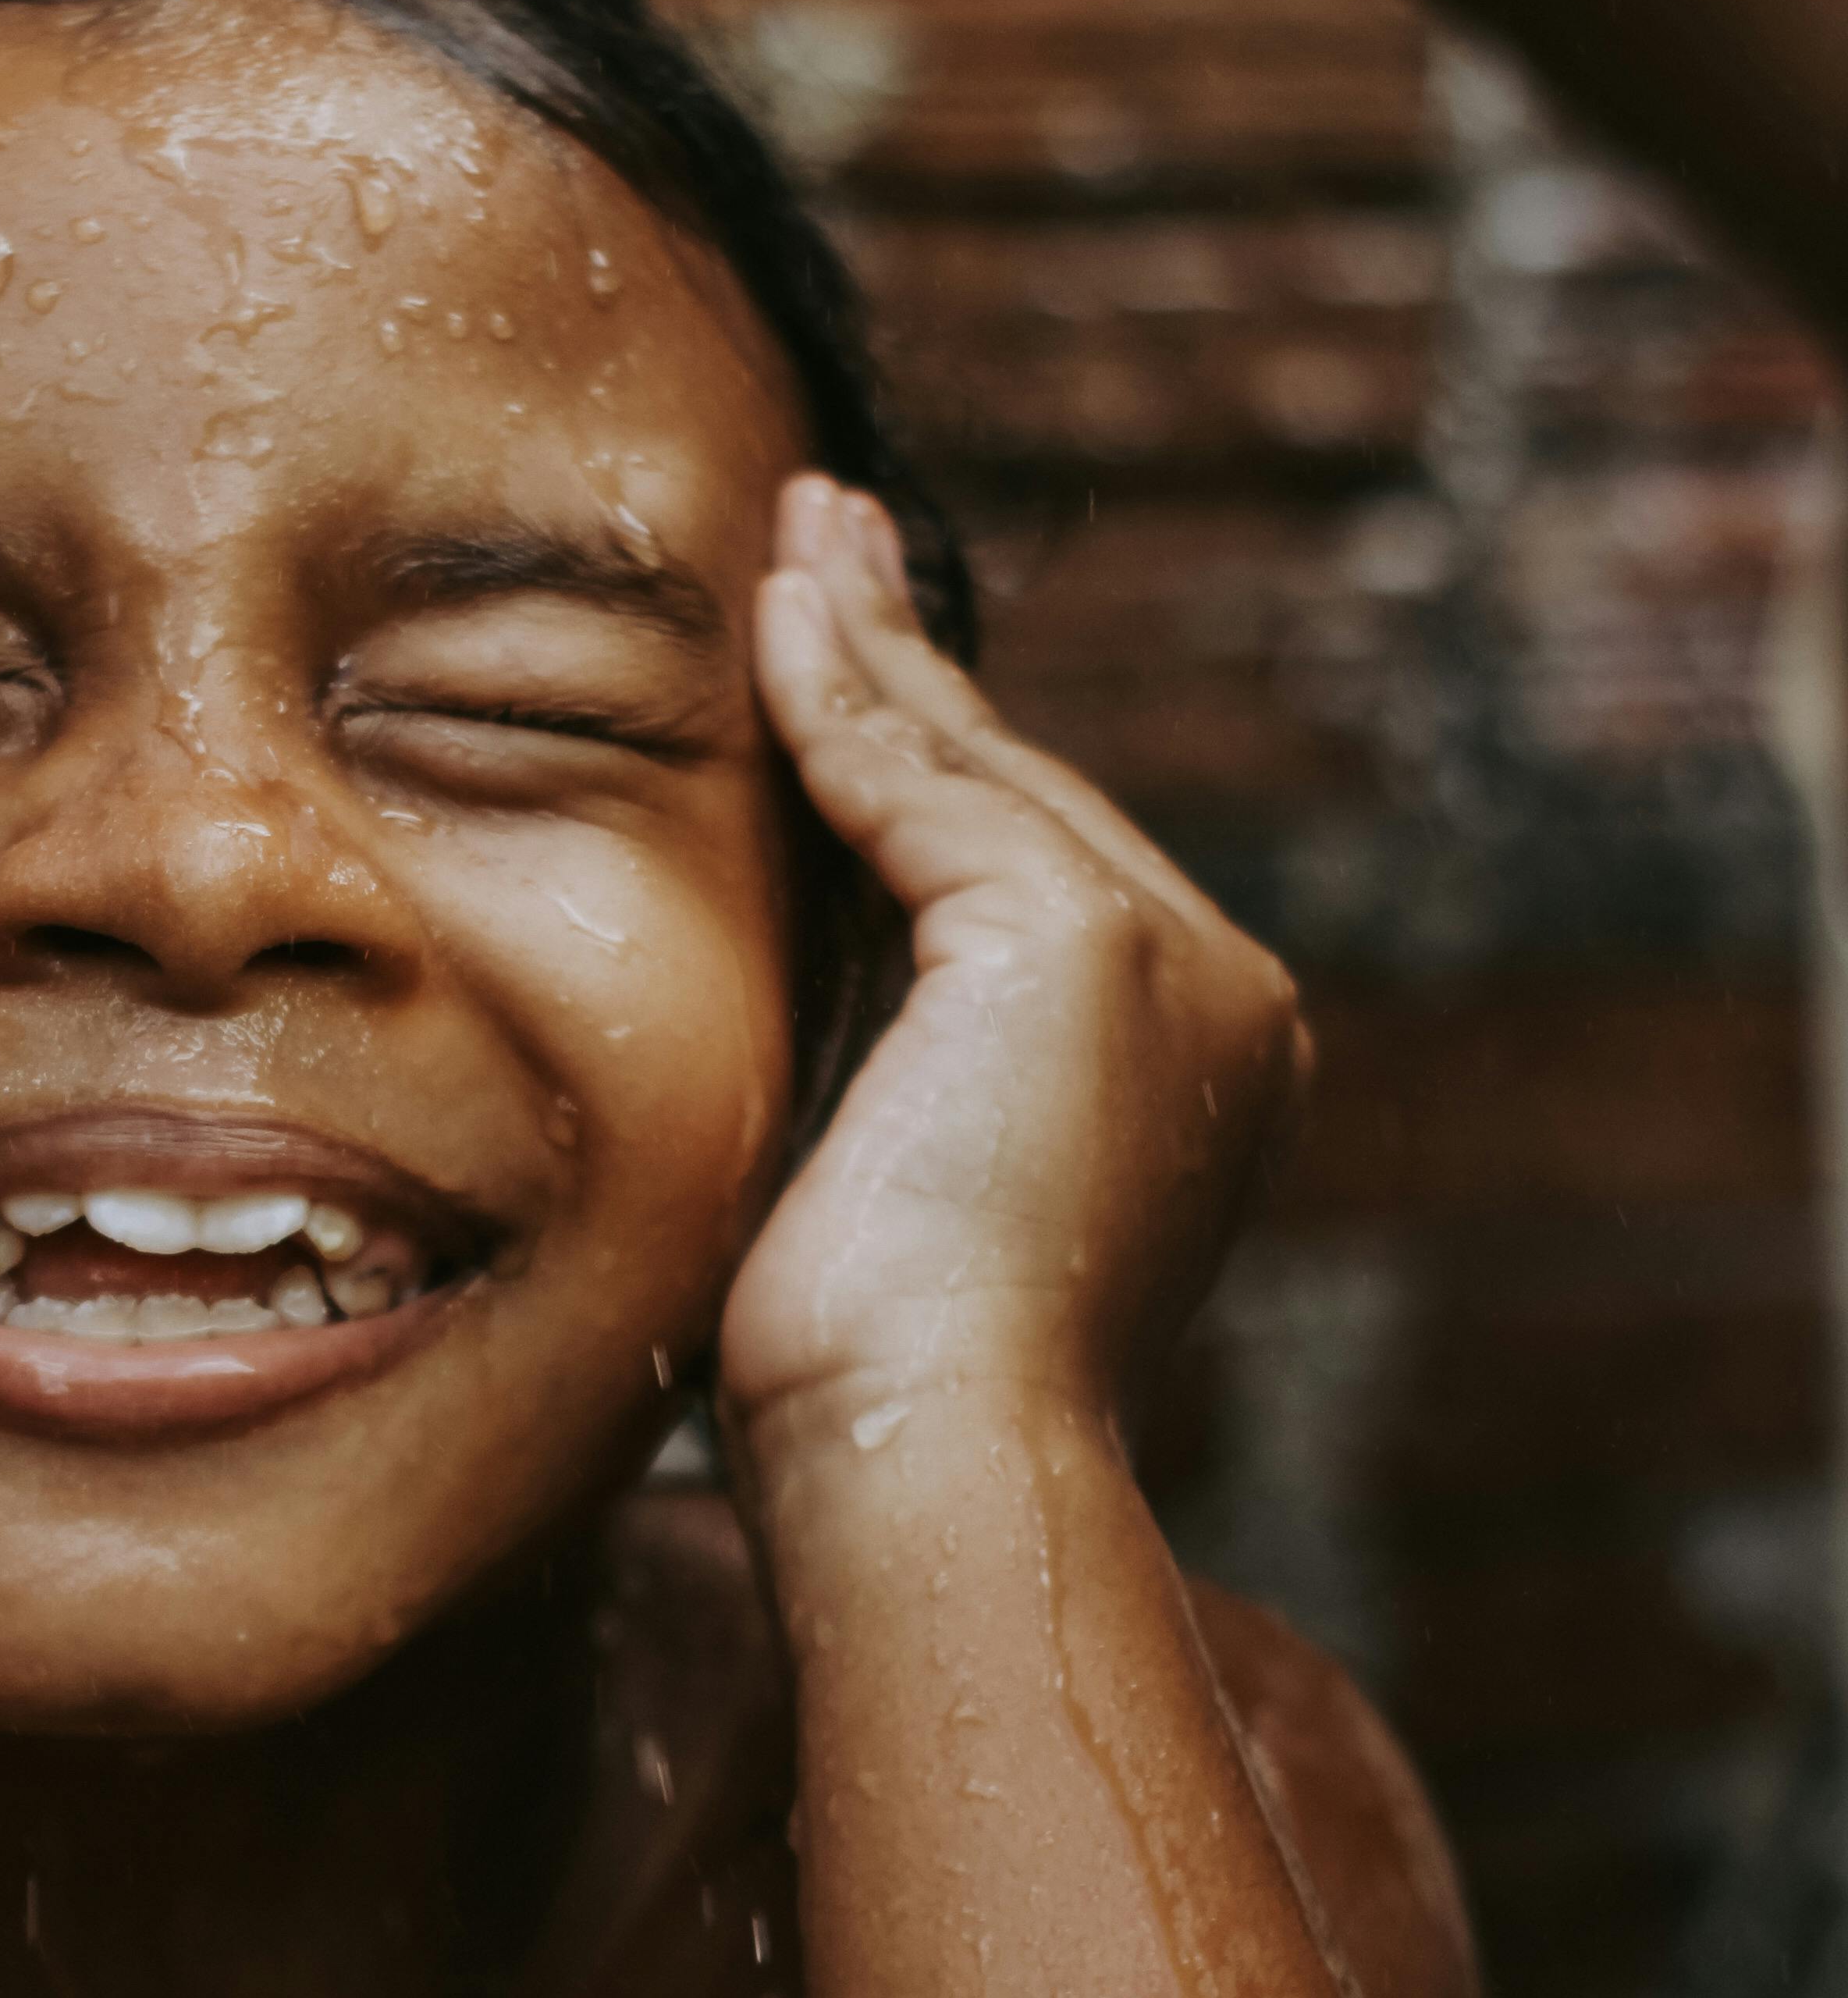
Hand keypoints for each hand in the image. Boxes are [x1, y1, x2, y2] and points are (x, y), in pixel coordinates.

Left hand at [722, 476, 1307, 1450]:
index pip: (1036, 875)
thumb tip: (812, 989)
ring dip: (869, 637)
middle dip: (915, 662)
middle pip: (1025, 796)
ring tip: (798, 528)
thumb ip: (901, 1072)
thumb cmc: (881, 1401)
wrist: (932, 1469)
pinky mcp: (1077, 945)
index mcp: (1201, 1073)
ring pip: (979, 772)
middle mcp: (1226, 1003)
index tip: (844, 653)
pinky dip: (836, 702)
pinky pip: (919, 792)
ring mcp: (1172, 963)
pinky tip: (770, 617)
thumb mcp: (901, 1194)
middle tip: (828, 536)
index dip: (934, 758)